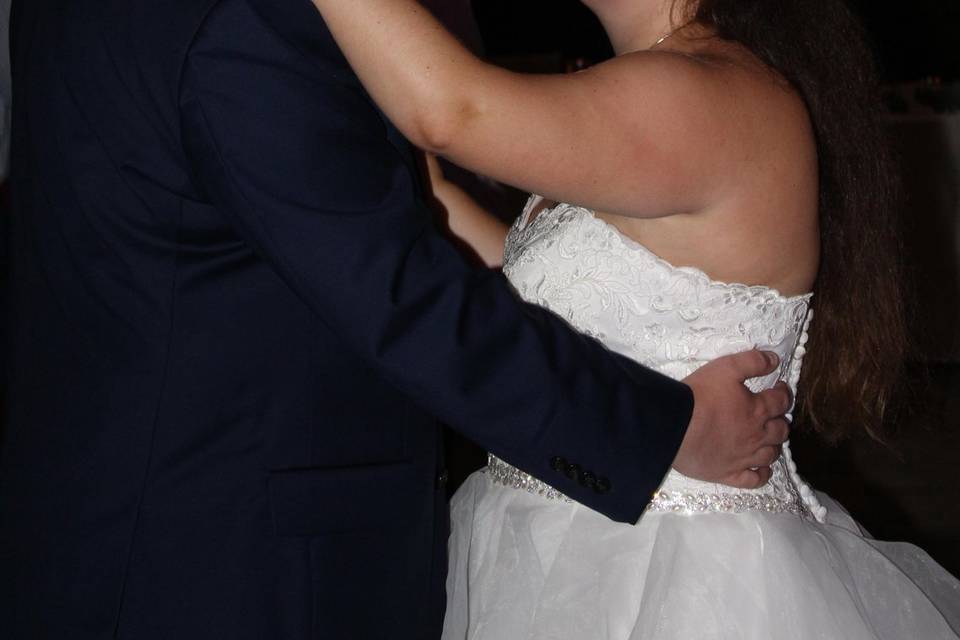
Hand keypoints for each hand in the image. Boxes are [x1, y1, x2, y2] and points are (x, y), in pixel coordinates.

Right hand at [675, 350, 791, 488]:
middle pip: (781, 431)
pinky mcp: (729, 474)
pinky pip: (754, 480)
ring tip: (767, 439)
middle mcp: (757, 436)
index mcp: (757, 410)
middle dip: (780, 420)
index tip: (778, 388)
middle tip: (772, 415)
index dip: (783, 393)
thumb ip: (753, 361)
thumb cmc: (700, 396)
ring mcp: (744, 458)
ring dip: (774, 446)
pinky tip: (762, 469)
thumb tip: (775, 360)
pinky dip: (762, 475)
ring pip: (771, 455)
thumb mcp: (726, 367)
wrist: (674, 426)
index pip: (781, 402)